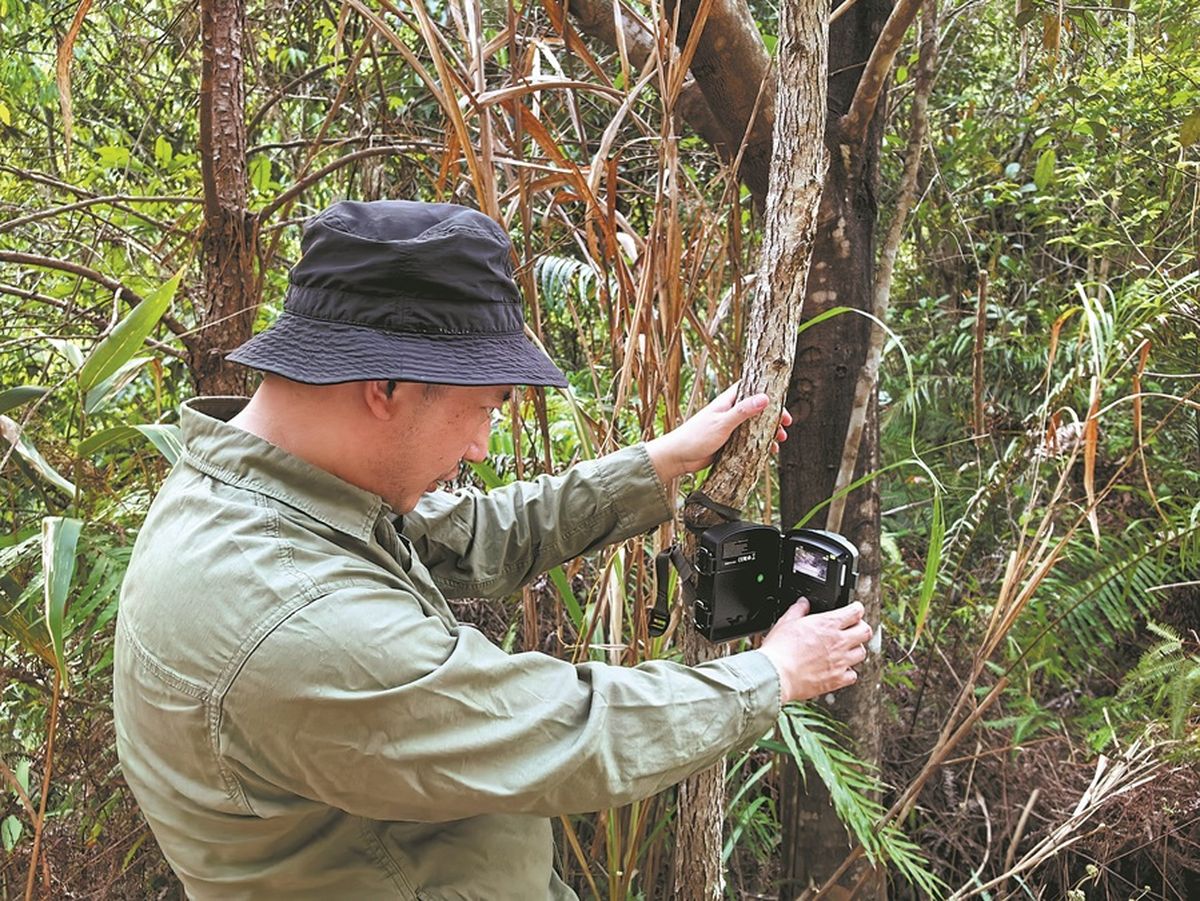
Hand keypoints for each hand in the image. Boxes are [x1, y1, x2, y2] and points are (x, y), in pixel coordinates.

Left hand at [645, 385, 791, 482]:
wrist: (678, 457)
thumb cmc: (696, 437)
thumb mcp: (722, 423)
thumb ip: (743, 411)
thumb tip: (765, 398)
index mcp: (727, 402)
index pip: (750, 388)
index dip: (767, 391)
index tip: (782, 399)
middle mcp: (729, 413)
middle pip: (757, 409)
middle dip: (773, 416)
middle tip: (787, 424)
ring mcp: (730, 428)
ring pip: (755, 427)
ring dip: (769, 432)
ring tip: (781, 440)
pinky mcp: (729, 443)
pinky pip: (749, 441)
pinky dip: (760, 445)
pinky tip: (769, 452)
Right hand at [757, 600, 871, 703]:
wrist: (776, 674)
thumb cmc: (779, 649)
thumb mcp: (786, 622)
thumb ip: (798, 610)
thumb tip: (803, 603)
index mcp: (828, 624)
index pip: (856, 611)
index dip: (857, 609)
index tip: (854, 611)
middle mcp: (839, 642)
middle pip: (866, 631)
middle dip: (862, 628)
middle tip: (854, 629)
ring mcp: (840, 662)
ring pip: (862, 653)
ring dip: (856, 650)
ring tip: (846, 650)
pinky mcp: (837, 679)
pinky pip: (853, 675)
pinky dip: (849, 672)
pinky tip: (839, 669)